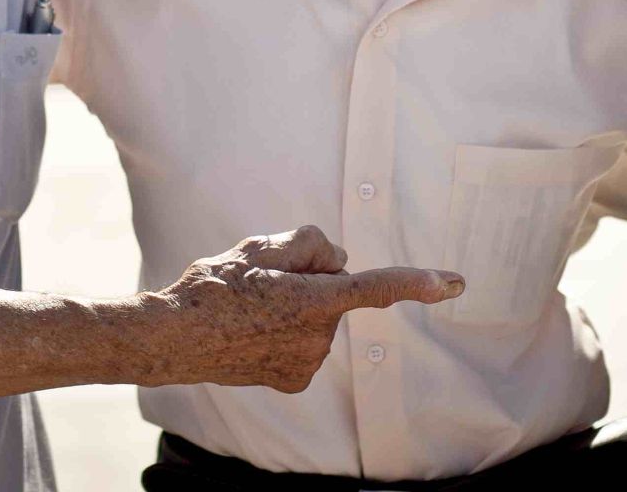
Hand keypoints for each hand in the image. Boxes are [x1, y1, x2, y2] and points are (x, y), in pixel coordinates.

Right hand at [135, 226, 462, 392]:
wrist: (171, 339)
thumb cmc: (213, 287)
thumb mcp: (259, 247)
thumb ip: (309, 245)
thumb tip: (338, 260)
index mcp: (312, 300)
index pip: (376, 287)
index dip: (418, 283)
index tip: (455, 284)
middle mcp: (316, 337)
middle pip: (334, 291)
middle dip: (312, 279)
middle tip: (263, 280)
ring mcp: (307, 363)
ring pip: (319, 317)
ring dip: (297, 306)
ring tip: (251, 308)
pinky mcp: (295, 381)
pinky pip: (305, 341)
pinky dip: (287, 332)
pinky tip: (254, 332)